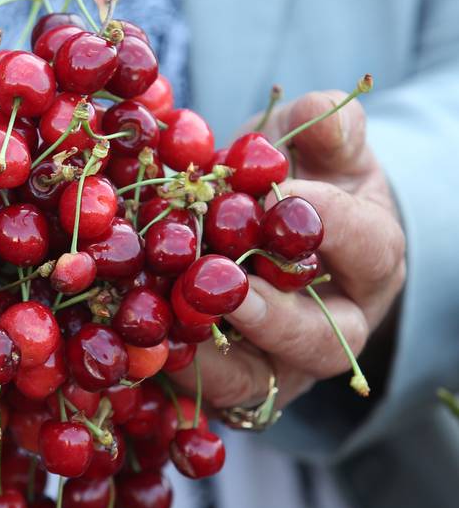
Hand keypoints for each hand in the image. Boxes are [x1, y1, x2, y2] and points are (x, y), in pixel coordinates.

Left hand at [168, 90, 405, 409]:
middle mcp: (335, 325)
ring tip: (166, 322)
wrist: (269, 233)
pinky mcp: (233, 384)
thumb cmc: (298, 183)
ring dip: (208, 355)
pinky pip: (204, 392)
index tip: (272, 194)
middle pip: (319, 338)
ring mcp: (284, 365)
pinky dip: (171, 370)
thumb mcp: (318, 149)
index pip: (368, 249)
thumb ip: (325, 131)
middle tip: (219, 283)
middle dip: (268, 313)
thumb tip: (324, 114)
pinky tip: (138, 339)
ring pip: (258, 380)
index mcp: (369, 262)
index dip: (326, 223)